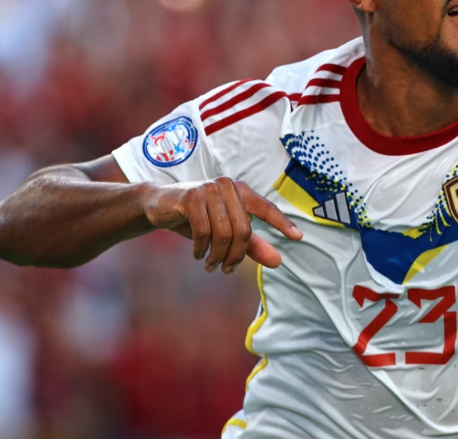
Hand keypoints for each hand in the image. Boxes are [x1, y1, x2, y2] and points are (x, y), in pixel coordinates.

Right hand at [143, 178, 302, 273]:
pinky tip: (198, 255)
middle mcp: (228, 187)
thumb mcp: (225, 232)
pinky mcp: (191, 197)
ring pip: (224, 233)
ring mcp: (209, 190)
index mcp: (241, 191)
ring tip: (210, 265)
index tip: (298, 237)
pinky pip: (204, 232)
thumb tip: (278, 261)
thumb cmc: (196, 217)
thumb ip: (251, 245)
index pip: (266, 208)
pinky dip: (202, 249)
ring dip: (217, 256)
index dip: (282, 224)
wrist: (159, 205)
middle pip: (244, 230)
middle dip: (236, 256)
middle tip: (225, 270)